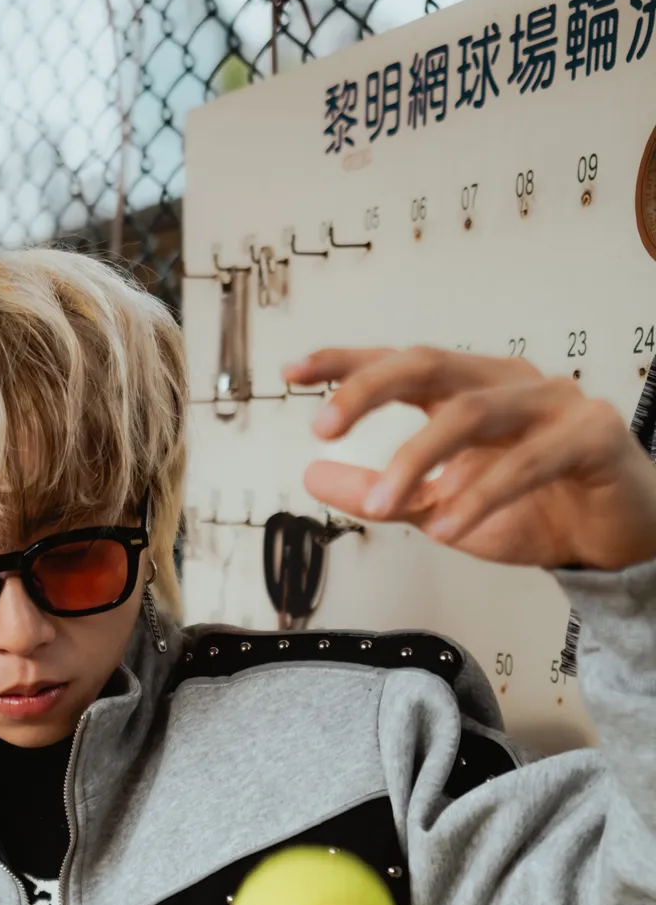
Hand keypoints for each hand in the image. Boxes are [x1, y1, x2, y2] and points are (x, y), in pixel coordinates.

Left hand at [283, 346, 655, 571]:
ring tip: (381, 504)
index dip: (346, 363)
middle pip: (429, 365)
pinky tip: (446, 527)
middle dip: (368, 389)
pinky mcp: (593, 436)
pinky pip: (528, 462)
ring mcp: (554, 404)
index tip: (292, 373)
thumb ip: (380, 493)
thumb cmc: (534, 512)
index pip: (400, 364)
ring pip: (472, 413)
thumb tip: (312, 476)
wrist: (614, 541)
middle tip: (323, 428)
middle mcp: (509, 384)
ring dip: (417, 460)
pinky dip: (481, 496)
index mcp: (471, 390)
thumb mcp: (439, 509)